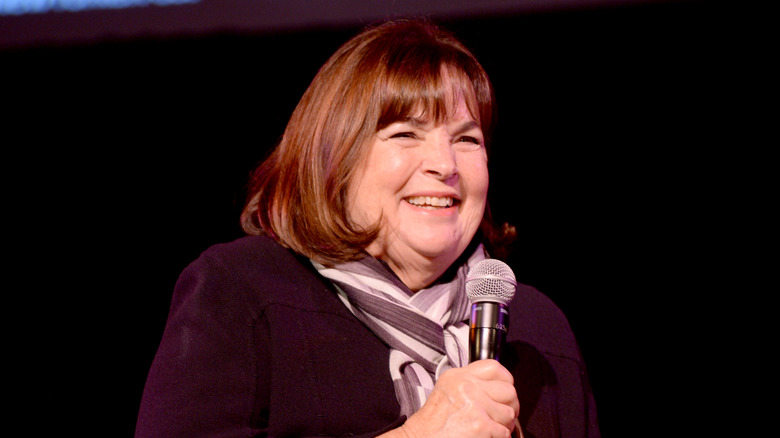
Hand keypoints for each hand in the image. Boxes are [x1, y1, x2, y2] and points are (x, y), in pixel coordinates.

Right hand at [400, 359, 519, 437]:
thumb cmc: (434, 422)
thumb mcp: (447, 390)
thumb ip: (470, 383)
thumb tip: (498, 387)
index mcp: (459, 376)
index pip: (495, 368)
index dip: (506, 381)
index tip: (502, 393)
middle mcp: (467, 387)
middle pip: (509, 391)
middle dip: (509, 406)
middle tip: (499, 416)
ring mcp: (475, 406)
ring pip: (510, 414)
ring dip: (504, 425)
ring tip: (490, 428)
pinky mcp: (481, 426)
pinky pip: (505, 432)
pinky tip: (485, 437)